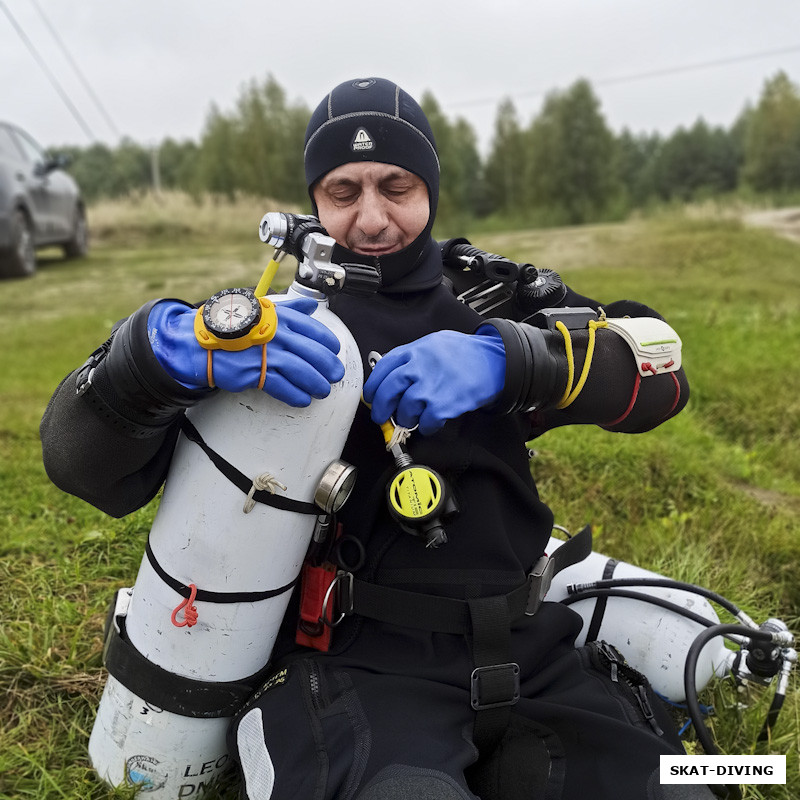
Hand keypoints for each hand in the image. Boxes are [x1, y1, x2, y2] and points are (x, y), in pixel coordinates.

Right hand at [148, 296, 344, 405]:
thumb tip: (311, 306)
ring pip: (300, 370)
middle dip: (328, 366)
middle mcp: (276, 335)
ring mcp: (265, 354)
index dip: (328, 342)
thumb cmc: (233, 327)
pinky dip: (295, 394)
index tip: (335, 351)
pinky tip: (303, 399)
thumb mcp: (263, 310)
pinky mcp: (254, 372)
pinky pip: (281, 385)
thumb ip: (291, 309)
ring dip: (316, 383)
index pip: (313, 329)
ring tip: (323, 390)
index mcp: (280, 318)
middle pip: (312, 352)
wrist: (201, 341)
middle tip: (336, 375)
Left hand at [362, 327, 505, 434]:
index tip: (371, 397)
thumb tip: (392, 374)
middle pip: (387, 392)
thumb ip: (412, 356)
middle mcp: (418, 367)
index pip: (382, 369)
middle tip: (381, 416)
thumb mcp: (434, 343)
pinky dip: (426, 427)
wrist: (494, 362)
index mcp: (414, 351)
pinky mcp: (442, 405)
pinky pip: (425, 423)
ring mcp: (429, 387)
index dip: (372, 387)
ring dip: (406, 419)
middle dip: (380, 408)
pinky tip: (431, 422)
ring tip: (413, 417)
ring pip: (404, 411)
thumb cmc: (465, 353)